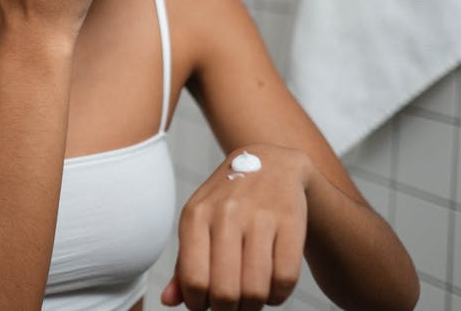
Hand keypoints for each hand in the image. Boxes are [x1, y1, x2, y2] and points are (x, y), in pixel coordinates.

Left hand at [162, 144, 313, 310]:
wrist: (272, 164)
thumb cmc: (228, 202)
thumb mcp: (200, 223)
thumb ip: (184, 264)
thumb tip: (170, 301)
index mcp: (196, 215)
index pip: (194, 279)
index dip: (199, 304)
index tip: (206, 305)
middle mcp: (226, 213)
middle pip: (225, 290)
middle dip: (227, 310)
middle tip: (231, 307)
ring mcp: (260, 216)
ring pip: (256, 289)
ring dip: (253, 306)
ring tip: (251, 299)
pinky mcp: (290, 221)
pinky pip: (286, 278)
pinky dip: (279, 295)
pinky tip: (272, 288)